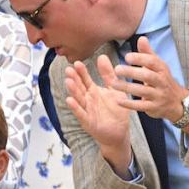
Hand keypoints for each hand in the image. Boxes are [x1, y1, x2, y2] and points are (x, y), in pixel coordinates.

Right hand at [64, 55, 133, 170]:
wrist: (120, 132)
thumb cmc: (116, 111)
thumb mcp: (114, 89)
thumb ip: (108, 75)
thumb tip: (102, 56)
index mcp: (93, 92)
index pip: (85, 79)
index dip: (81, 72)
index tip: (77, 62)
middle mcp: (88, 100)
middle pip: (79, 88)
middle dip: (74, 79)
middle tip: (69, 69)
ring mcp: (87, 111)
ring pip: (78, 99)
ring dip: (73, 91)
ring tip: (68, 82)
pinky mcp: (88, 122)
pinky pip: (81, 114)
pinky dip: (75, 108)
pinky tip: (70, 100)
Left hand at [118, 37, 188, 122]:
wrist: (177, 102)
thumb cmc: (162, 81)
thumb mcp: (158, 67)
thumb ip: (148, 54)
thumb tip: (141, 38)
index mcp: (162, 70)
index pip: (153, 62)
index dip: (140, 58)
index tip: (127, 57)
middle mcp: (162, 82)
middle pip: (147, 76)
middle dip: (132, 72)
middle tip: (117, 69)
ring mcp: (158, 96)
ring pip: (143, 91)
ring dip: (127, 87)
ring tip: (113, 83)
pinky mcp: (153, 108)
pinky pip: (141, 106)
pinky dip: (129, 104)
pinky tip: (118, 101)